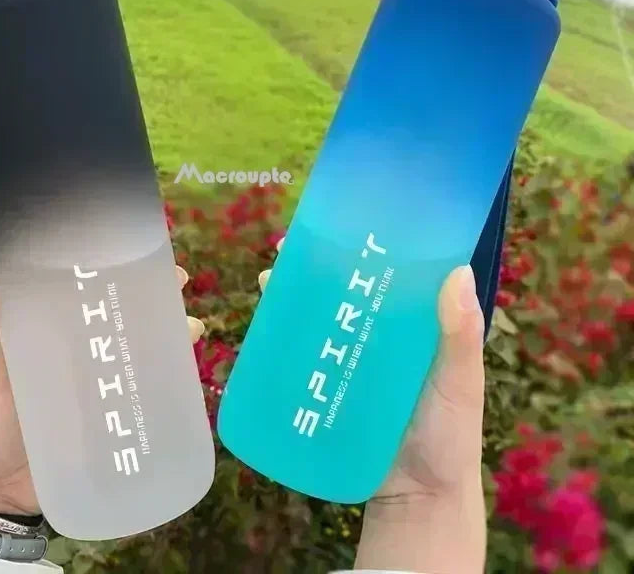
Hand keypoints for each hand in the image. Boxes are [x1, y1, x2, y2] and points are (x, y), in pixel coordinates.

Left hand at [0, 266, 204, 530]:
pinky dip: (167, 377)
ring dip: (168, 332)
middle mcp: (76, 349)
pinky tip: (186, 371)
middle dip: (152, 293)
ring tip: (190, 327)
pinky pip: (143, 388)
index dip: (110, 265)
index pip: (82, 287)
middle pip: (119, 312)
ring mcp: (97, 382)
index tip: (136, 248)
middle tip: (177, 282)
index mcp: (44, 329)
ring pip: (139, 347)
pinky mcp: (112, 414)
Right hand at [260, 246, 485, 573]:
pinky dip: (279, 341)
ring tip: (269, 281)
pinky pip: (300, 359)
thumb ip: (460, 336)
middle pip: (341, 291)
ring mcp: (347, 362)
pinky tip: (261, 329)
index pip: (387, 275)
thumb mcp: (461, 383)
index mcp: (411, 326)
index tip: (340, 222)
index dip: (364, 247)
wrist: (417, 499)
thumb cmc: (449, 437)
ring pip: (315, 319)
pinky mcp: (325, 388)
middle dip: (313, 267)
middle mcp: (376, 337)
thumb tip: (459, 272)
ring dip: (290, 298)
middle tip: (288, 248)